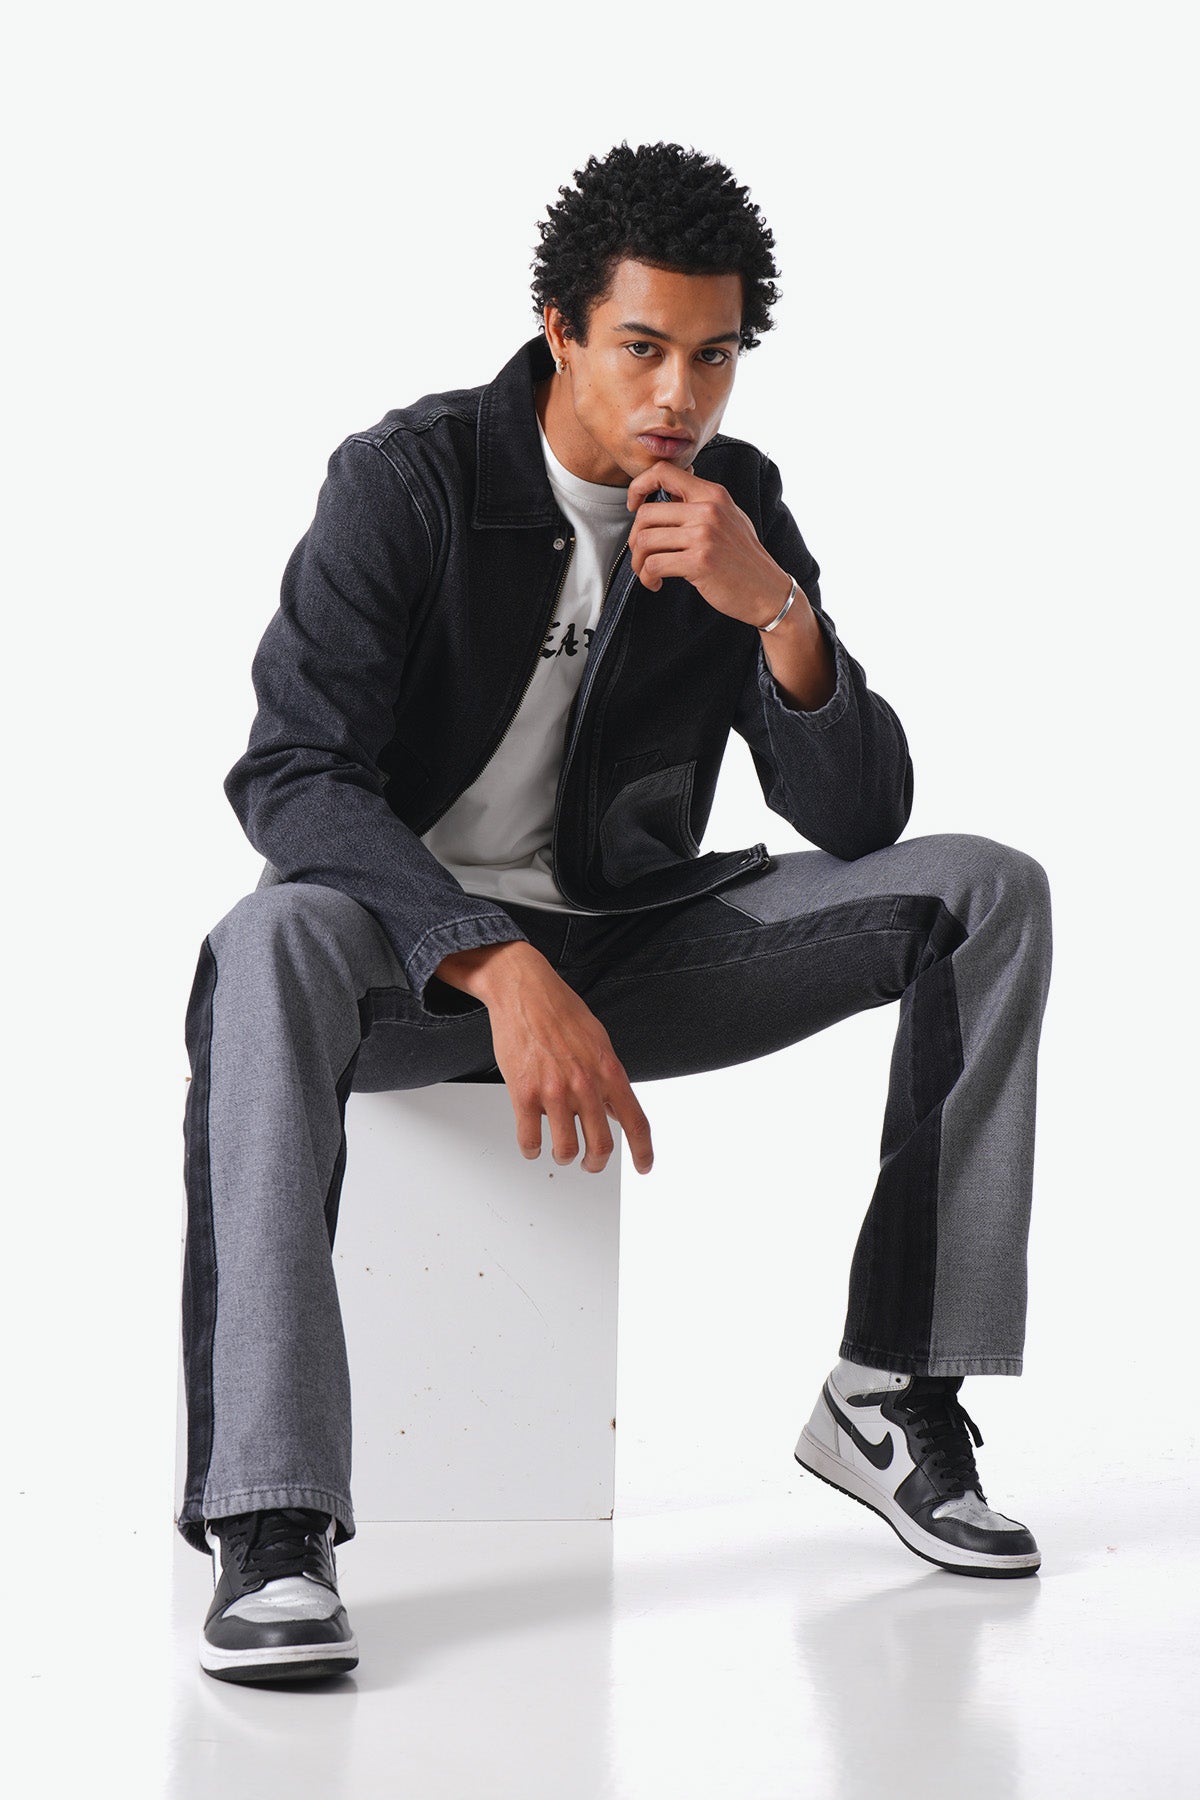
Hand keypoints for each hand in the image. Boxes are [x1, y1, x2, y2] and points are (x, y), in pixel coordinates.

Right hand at [433, 941, 653, 1175]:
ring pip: (566, 1150)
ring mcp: (554, 1092)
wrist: (525, 990)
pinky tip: (533, 1144)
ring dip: (564, 1157)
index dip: (643, 1152)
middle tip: (590, 1163)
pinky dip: (532, 1149)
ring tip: (560, 1151)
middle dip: (596, 1163)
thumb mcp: (599, 1042)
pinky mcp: (523, 1094)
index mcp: (610, 1071)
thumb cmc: (561, 1010)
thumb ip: (609, 1077)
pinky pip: (530, 1139)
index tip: (644, 1166)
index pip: (636, 1123)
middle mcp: (586, 1085)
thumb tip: (614, 1107)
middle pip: (601, 1146)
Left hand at [626, 460, 791, 628]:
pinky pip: (653, 565)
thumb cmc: (745, 558)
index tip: (633, 505)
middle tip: (642, 555)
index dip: (639, 486)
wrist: (768, 591)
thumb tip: (675, 486)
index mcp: (713, 494)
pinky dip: (647, 578)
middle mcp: (708, 509)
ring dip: (638, 562)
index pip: (663, 472)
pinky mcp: (699, 562)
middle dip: (635, 538)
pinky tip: (656, 584)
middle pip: (646, 513)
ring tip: (648, 573)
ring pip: (644, 540)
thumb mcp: (730, 517)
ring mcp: (704, 535)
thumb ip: (703, 501)